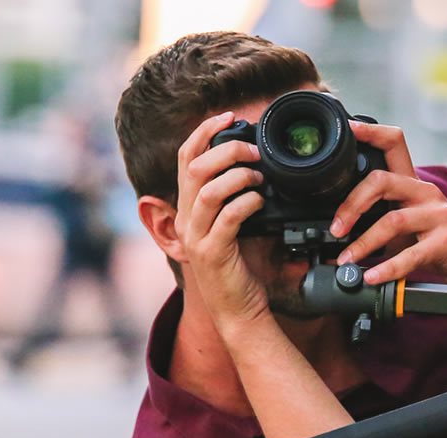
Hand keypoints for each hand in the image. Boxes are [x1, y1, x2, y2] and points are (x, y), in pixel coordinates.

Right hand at [173, 111, 269, 323]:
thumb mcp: (235, 226)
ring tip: (260, 177)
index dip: (203, 132)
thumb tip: (258, 166)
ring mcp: (196, 237)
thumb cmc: (241, 268)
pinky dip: (247, 202)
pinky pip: (228, 217)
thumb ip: (236, 197)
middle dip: (227, 150)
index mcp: (188, 209)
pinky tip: (261, 201)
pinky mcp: (213, 253)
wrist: (238, 312)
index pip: (185, 158)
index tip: (229, 117)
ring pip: (209, 190)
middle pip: (195, 168)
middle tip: (255, 152)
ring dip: (239, 176)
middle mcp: (186, 220)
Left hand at [328, 121, 446, 285]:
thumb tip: (340, 234)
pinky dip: (387, 268)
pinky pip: (410, 255)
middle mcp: (426, 193)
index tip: (349, 129)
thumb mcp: (413, 222)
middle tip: (336, 228)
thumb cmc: (441, 242)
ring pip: (392, 220)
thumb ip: (381, 219)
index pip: (394, 144)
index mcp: (415, 184)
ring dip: (364, 242)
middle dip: (352, 204)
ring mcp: (439, 215)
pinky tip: (373, 277)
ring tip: (347, 259)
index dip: (371, 132)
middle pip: (382, 180)